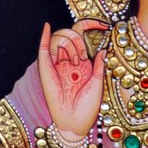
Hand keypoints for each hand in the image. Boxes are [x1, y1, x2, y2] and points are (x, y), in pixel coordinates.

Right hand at [37, 19, 106, 139]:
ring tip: (75, 62)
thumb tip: (104, 47)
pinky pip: (43, 49)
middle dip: (79, 41)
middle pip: (72, 35)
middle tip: (82, 58)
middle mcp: (70, 62)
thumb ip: (99, 65)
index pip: (83, 38)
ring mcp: (58, 65)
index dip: (92, 26)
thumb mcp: (97, 84)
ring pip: (60, 39)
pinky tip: (47, 27)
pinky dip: (44, 37)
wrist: (73, 122)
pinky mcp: (46, 69)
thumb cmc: (86, 108)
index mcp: (83, 64)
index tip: (104, 24)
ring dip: (69, 44)